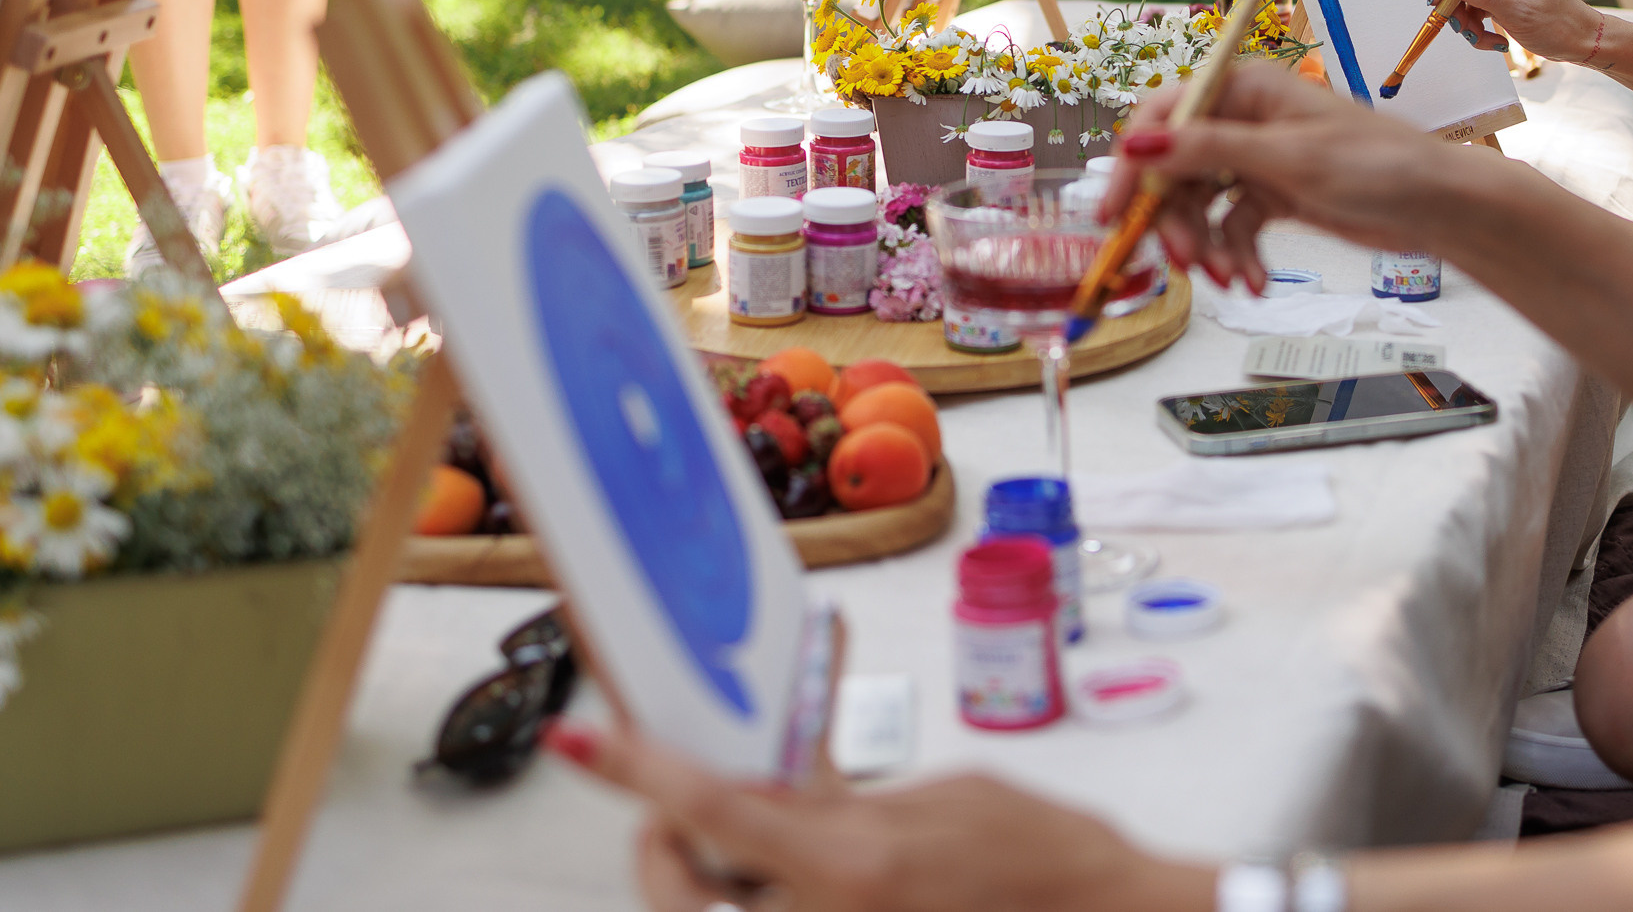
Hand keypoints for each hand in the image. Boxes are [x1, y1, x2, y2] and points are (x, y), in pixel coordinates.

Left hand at [545, 721, 1201, 911]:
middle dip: (669, 842)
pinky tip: (806, 857)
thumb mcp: (940, 796)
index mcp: (851, 867)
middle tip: (680, 799)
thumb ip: (838, 798)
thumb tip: (777, 792)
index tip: (586, 740)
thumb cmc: (1046, 857)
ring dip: (723, 876)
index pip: (711, 812)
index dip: (638, 772)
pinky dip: (770, 891)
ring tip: (764, 829)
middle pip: (683, 892)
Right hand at [1113, 61, 1508, 290]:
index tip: (1113, 212)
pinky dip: (1237, 255)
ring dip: (1207, 245)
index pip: (1164, 117)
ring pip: (1201, 204)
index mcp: (1244, 89)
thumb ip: (1208, 151)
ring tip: (1230, 280)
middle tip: (1181, 262)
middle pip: (1176, 168)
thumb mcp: (1288, 159)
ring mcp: (1258, 160)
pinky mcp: (1273, 196)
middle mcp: (1244, 120)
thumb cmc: (1379, 165)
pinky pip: (1233, 227)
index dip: (1132, 164)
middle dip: (1175, 219)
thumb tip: (1135, 145)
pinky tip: (1255, 281)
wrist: (1439, 207)